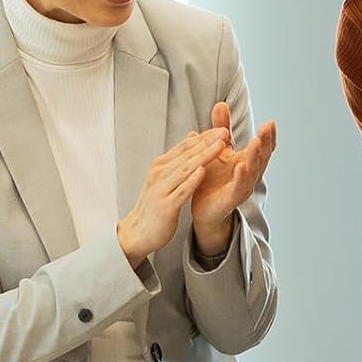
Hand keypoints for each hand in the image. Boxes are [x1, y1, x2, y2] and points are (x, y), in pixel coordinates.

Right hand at [116, 127, 230, 265]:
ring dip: (204, 156)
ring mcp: (162, 189)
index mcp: (161, 166)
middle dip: (207, 142)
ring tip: (220, 146)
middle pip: (187, 154)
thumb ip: (176, 164)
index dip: (204, 137)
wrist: (137, 233)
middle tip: (225, 131)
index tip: (222, 129)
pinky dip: (192, 180)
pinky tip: (203, 172)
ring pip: (186, 169)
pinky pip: (181, 191)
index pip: (185, 147)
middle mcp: (160, 174)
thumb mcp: (164, 181)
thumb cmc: (154, 207)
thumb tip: (189, 146)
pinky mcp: (165, 205)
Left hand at [190, 102, 277, 255]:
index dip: (268, 136)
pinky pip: (238, 187)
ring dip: (256, 156)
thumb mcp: (217, 149)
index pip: (263, 148)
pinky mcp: (231, 199)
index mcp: (247, 161)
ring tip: (258, 142)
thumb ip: (220, 129)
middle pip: (262, 157)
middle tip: (268, 127)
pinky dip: (241, 177)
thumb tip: (221, 104)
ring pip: (253, 171)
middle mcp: (249, 174)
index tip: (271, 122)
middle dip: (266, 142)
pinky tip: (241, 166)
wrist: (202, 208)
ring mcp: (242, 187)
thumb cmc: (213, 178)